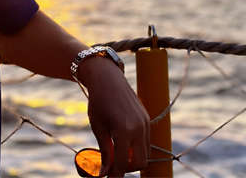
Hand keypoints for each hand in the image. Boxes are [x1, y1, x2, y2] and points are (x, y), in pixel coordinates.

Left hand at [78, 57, 149, 176]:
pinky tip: (124, 142)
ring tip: (117, 153)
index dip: (115, 174)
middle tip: (114, 167)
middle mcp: (138, 128)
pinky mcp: (147, 119)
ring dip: (133, 158)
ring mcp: (145, 123)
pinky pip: (146, 141)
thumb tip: (105, 173)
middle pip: (140, 162)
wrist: (107, 77)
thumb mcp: (98, 127)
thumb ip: (104, 152)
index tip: (109, 177)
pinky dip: (137, 147)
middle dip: (127, 168)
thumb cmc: (98, 101)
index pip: (122, 164)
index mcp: (124, 131)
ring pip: (145, 153)